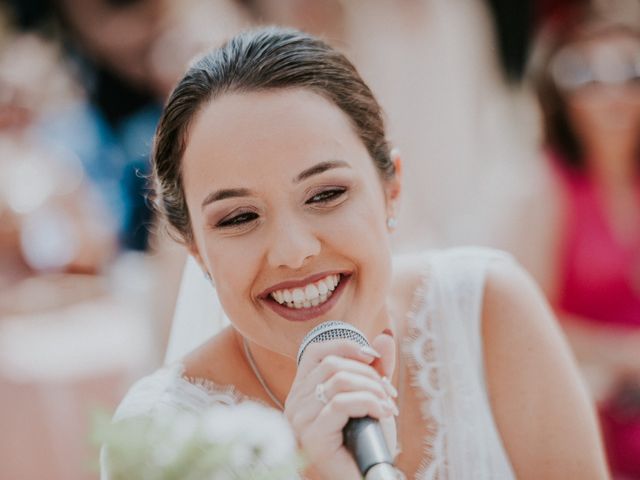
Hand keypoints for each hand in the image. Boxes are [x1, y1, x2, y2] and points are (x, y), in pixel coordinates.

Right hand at [284, 331, 397, 479]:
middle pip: (333, 365)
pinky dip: (368, 403)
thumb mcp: (372, 394)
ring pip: (339, 381)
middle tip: (389, 393)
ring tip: (387, 406)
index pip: (315, 351)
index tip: (374, 357)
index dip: (345, 346)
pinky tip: (382, 414)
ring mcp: (300, 419)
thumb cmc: (367, 437)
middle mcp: (295, 401)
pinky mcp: (312, 434)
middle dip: (369, 374)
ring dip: (372, 390)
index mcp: (303, 389)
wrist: (367, 473)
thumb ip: (376, 367)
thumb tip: (386, 334)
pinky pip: (341, 403)